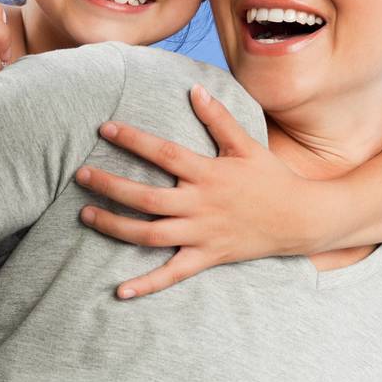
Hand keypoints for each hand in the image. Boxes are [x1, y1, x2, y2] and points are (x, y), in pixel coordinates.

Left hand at [75, 84, 316, 298]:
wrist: (299, 219)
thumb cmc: (271, 177)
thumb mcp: (247, 145)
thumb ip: (219, 119)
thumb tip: (195, 90)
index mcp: (209, 174)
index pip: (164, 154)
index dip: (134, 140)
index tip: (105, 129)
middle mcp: (201, 205)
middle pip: (148, 199)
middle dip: (111, 187)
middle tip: (81, 176)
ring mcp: (202, 234)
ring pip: (150, 235)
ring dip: (115, 226)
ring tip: (86, 215)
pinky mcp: (207, 257)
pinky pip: (172, 274)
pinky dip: (147, 284)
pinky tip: (120, 291)